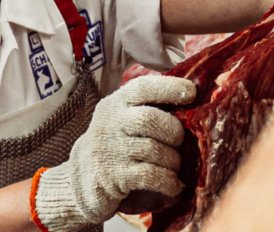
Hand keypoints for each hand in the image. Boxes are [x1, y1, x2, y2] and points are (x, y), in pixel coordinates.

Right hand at [32, 76, 195, 231]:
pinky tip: (173, 185)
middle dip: (173, 132)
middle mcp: (110, 122)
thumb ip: (148, 107)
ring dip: (172, 160)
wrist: (81, 176)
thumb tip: (192, 97)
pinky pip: (150, 175)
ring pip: (154, 149)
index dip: (170, 88)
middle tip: (178, 142)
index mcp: (117, 103)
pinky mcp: (112, 176)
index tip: (192, 93)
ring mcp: (110, 150)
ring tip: (174, 166)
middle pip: (150, 120)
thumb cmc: (115, 143)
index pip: (143, 87)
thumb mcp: (123, 118)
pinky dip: (168, 181)